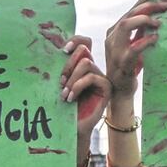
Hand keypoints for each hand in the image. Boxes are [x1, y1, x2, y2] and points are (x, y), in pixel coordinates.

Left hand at [58, 35, 109, 152]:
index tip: (63, 50)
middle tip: (60, 81)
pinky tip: (71, 98)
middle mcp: (93, 69)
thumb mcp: (60, 83)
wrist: (72, 127)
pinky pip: (91, 77)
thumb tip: (60, 49)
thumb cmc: (64, 106)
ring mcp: (101, 78)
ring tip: (64, 93)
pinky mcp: (106, 88)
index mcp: (82, 65)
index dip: (75, 40)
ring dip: (72, 78)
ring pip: (86, 63)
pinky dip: (77, 86)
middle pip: (84, 50)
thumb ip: (62, 67)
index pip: (84, 42)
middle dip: (68, 65)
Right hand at [105, 0, 166, 101]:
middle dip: (148, 8)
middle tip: (165, 7)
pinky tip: (156, 39)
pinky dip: (146, 41)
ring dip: (144, 20)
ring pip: (126, 25)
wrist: (119, 90)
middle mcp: (112, 38)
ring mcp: (115, 50)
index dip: (145, 1)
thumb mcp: (133, 44)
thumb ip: (140, 31)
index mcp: (114, 31)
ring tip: (158, 23)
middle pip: (129, 14)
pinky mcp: (122, 63)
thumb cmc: (128, 66)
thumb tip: (156, 14)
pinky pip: (134, 48)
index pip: (130, 10)